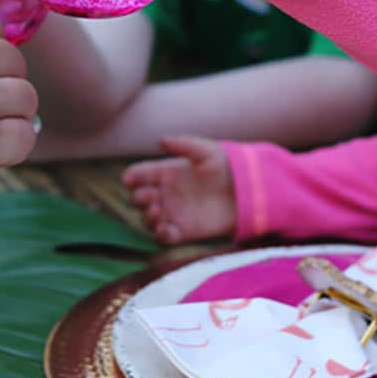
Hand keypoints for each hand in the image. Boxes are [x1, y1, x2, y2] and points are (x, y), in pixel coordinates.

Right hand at [122, 135, 236, 244]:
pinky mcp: (183, 231)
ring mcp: (173, 212)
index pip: (140, 174)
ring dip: (147, 216)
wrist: (247, 192)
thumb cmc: (227, 167)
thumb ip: (184, 144)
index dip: (131, 177)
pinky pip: (164, 236)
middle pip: (139, 197)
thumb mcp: (207, 151)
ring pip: (148, 217)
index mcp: (166, 172)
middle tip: (149, 196)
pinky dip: (160, 234)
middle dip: (138, 197)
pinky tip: (164, 228)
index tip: (129, 179)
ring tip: (156, 211)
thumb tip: (160, 141)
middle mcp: (166, 193)